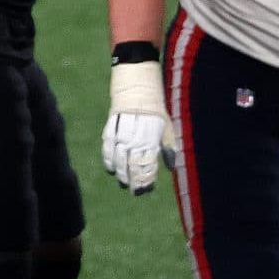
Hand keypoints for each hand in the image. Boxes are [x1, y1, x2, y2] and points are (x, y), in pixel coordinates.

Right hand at [103, 60, 177, 194]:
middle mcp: (136, 137)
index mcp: (151, 138)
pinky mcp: (110, 128)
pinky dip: (108, 159)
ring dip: (121, 172)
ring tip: (123, 182)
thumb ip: (168, 146)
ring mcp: (122, 133)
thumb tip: (171, 167)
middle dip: (133, 180)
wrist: (137, 87)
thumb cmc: (155, 108)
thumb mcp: (167, 126)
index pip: (148, 164)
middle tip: (134, 191)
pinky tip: (110, 168)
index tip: (146, 189)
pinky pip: (107, 147)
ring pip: (119, 158)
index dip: (146, 179)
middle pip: (133, 164)